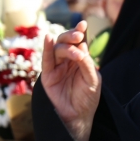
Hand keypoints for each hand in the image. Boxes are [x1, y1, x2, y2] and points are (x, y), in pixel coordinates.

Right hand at [40, 22, 100, 140]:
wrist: (79, 116)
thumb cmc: (88, 98)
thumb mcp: (93, 79)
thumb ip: (87, 63)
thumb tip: (81, 46)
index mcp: (80, 60)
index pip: (78, 42)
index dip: (79, 32)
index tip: (83, 24)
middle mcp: (67, 61)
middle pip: (66, 42)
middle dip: (71, 36)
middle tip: (79, 35)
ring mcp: (57, 67)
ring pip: (57, 49)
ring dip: (65, 46)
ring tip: (76, 52)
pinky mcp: (48, 76)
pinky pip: (46, 60)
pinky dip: (46, 48)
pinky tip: (47, 38)